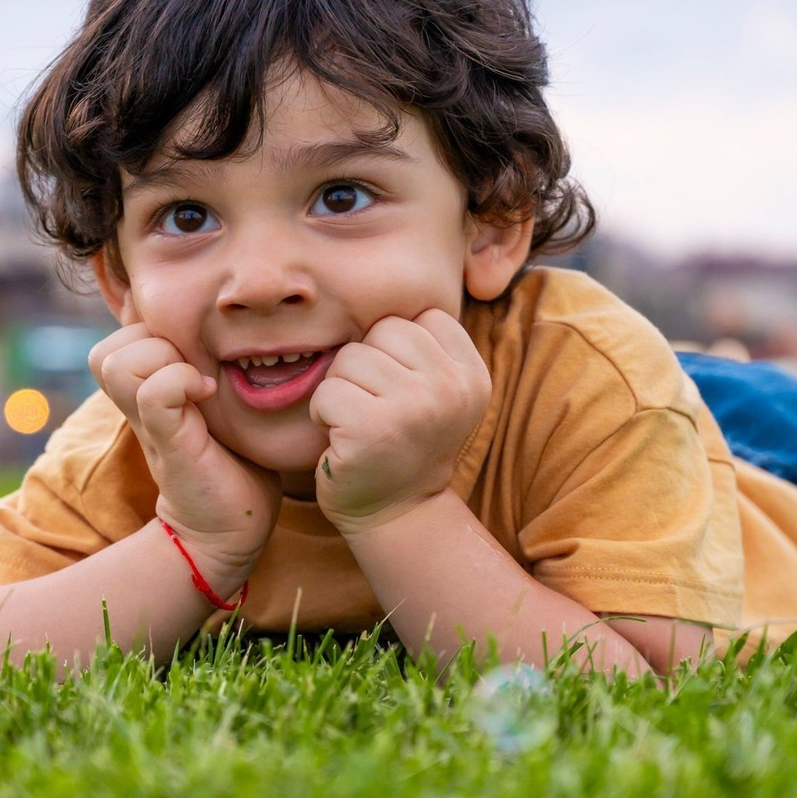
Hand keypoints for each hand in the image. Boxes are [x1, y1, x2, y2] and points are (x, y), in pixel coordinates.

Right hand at [89, 322, 280, 587]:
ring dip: (162, 360)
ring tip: (198, 381)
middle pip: (106, 350)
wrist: (232, 527)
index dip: (151, 334)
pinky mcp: (169, 443)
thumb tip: (219, 330)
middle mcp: (137, 407)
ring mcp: (148, 425)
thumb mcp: (215, 405)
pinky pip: (152, 393)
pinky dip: (180, 382)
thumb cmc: (233, 461)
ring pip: (116, 363)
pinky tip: (209, 394)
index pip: (116, 341)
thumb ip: (204, 372)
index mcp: (145, 393)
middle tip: (192, 367)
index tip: (192, 356)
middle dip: (153, 343)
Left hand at [309, 309, 490, 539]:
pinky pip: (328, 391)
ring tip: (360, 424)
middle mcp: (452, 388)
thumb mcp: (435, 390)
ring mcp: (415, 408)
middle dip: (366, 367)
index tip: (402, 392)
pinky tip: (344, 440)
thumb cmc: (404, 442)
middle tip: (377, 410)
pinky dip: (325, 414)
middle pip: (382, 331)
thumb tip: (378, 283)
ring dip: (342, 391)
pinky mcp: (373, 429)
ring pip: (351, 358)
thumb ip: (423, 346)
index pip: (419, 318)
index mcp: (472, 373)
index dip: (395, 351)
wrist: (397, 514)